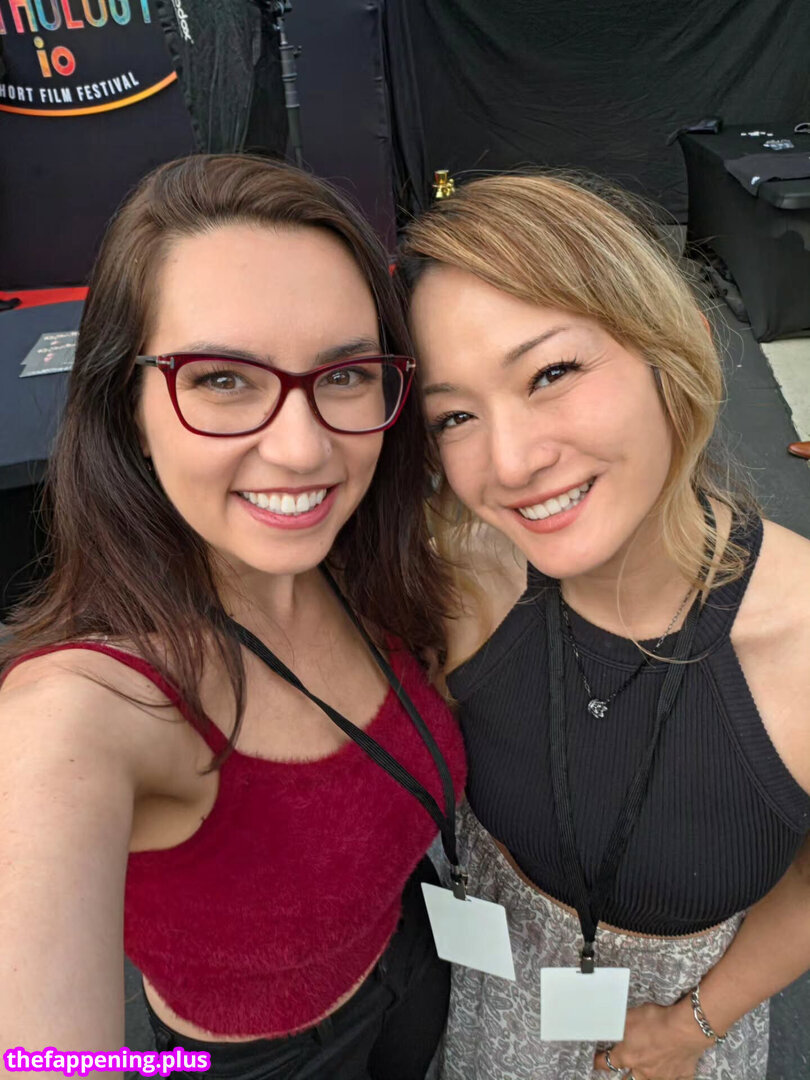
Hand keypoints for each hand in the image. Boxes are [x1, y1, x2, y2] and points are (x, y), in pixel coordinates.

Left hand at [593, 999, 712, 1079]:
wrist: (685, 1028)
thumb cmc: (656, 1021)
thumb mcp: (628, 1016)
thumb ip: (617, 1024)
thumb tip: (605, 1024)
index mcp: (628, 1057)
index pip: (607, 1063)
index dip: (598, 1061)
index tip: (596, 1061)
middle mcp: (643, 1071)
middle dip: (623, 1077)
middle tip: (620, 1073)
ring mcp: (663, 1075)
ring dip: (645, 1078)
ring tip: (642, 1074)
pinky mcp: (681, 1074)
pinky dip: (673, 1078)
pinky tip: (672, 1074)